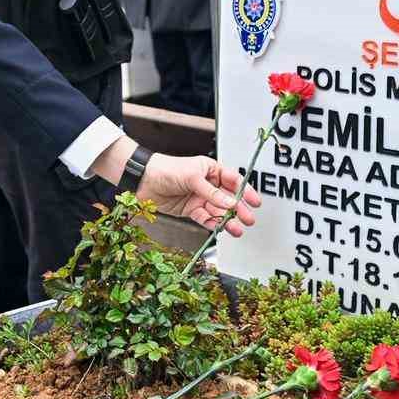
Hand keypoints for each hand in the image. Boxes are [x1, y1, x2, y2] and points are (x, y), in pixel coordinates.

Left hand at [135, 154, 261, 235]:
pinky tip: (221, 229)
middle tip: (248, 219)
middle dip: (239, 209)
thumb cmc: (166, 169)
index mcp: (211, 170)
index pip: (233, 180)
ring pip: (218, 211)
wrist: (143, 180)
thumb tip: (231, 204)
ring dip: (228, 220)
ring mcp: (199, 197)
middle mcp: (207, 184)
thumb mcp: (192, 176)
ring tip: (237, 229)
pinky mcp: (191, 210)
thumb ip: (212, 193)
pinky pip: (206, 218)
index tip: (255, 202)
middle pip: (228, 199)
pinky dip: (213, 224)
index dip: (245, 191)